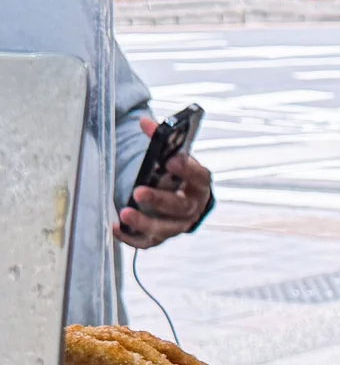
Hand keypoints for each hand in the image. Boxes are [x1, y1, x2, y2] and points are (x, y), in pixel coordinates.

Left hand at [114, 117, 211, 249]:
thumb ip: (160, 140)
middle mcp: (192, 208)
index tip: (171, 160)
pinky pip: (148, 242)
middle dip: (160, 199)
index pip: (198, 177)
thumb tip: (145, 122)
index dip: (187, 170)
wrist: (182, 200)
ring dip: (145, 222)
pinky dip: (131, 236)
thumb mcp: (173, 157)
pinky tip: (115, 227)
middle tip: (139, 191)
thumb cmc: (176, 177)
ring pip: (165, 228)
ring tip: (124, 213)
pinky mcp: (161, 236)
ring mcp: (177, 225)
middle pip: (180, 207)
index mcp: (198, 184)